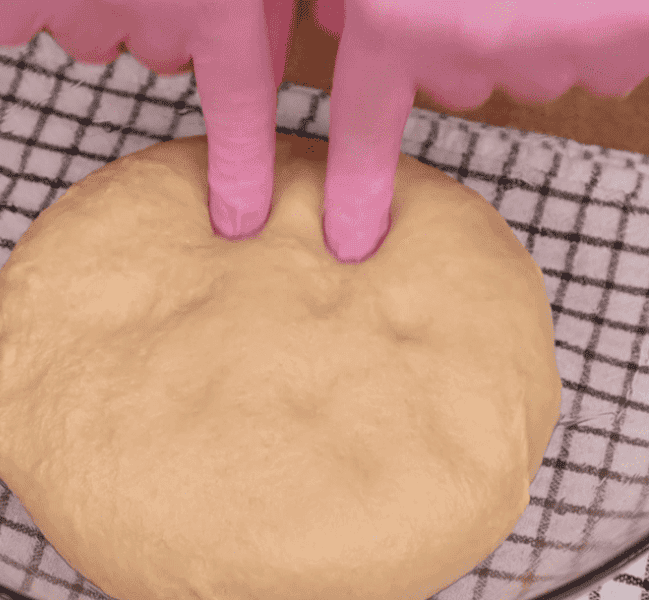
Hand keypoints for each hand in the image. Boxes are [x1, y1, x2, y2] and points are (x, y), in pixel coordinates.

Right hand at [0, 0, 297, 241]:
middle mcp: (152, 15)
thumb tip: (306, 32)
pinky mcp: (7, 4)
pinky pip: (13, 23)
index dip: (238, 174)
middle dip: (161, 9)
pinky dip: (21, 0)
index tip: (238, 227)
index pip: (237, 109)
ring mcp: (77, 9)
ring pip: (93, 30)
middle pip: (159, 47)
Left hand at [315, 0, 648, 261]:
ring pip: (520, 67)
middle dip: (457, 45)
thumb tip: (340, 20)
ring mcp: (550, 47)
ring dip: (525, 28)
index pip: (363, 122)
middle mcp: (470, 40)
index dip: (356, 189)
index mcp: (403, 17)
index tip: (350, 243)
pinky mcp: (617, 47)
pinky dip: (584, 27)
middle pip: (452, 81)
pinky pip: (588, 58)